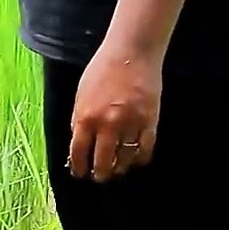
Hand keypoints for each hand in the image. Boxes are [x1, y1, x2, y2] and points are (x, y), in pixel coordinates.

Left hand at [69, 45, 162, 180]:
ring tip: (117, 168)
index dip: (79, 167)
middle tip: (99, 176)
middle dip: (99, 174)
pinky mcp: (150, 122)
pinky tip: (136, 160)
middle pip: (102, 162)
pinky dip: (140, 158)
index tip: (80, 174)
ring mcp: (130, 125)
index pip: (79, 153)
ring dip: (120, 167)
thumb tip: (78, 143)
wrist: (131, 53)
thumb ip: (79, 120)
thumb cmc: (102, 70)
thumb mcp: (81, 95)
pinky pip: (145, 150)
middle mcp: (107, 125)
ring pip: (125, 159)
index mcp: (85, 117)